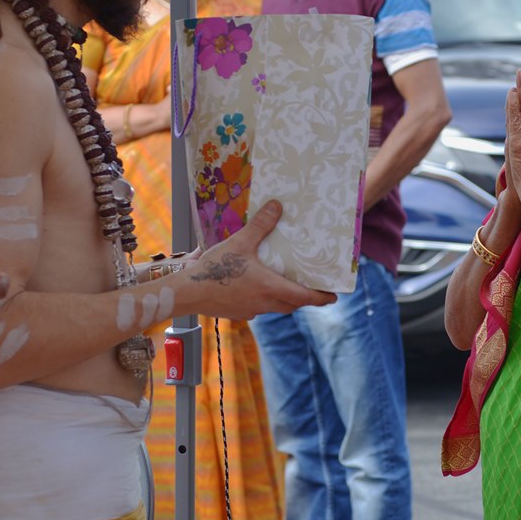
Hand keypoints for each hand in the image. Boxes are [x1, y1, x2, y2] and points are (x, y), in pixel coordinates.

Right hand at [184, 201, 335, 319]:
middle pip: (291, 305)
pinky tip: (253, 289)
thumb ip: (261, 225)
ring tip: (283, 285)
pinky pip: (257, 309)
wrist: (187, 293)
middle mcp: (264, 303)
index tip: (333, 297)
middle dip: (302, 298)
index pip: (304, 297)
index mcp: (271, 287)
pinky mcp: (237, 313)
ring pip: (275, 308)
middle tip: (309, 289)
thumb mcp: (240, 242)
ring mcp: (250, 311)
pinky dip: (263, 301)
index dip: (321, 297)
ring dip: (282, 299)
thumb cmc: (215, 269)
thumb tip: (278, 206)